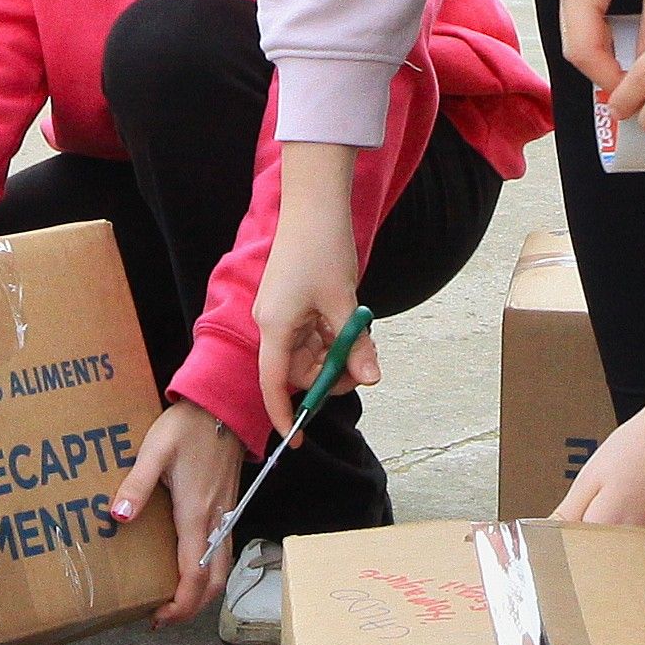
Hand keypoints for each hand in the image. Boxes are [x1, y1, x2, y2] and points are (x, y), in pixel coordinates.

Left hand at [105, 400, 246, 626]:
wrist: (223, 407)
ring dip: (203, 591)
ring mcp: (226, 514)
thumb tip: (118, 516)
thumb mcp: (155, 450)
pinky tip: (191, 567)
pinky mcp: (227, 507)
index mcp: (196, 514)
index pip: (195, 575)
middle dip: (193, 607)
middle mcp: (216, 520)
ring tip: (175, 599)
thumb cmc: (188, 426)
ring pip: (223, 568)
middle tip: (164, 617)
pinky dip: (210, 571)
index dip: (181, 604)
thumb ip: (136, 485)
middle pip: (215, 581)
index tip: (160, 617)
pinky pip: (224, 551)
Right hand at [256, 145, 380, 434]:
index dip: (284, 414)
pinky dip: (332, 338)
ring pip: (308, 354)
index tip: (298, 440)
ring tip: (361, 336)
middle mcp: (273, 323)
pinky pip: (312, 335)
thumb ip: (355, 344)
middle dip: (328, 377)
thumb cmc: (323, 248)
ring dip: (335, 355)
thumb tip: (371, 378)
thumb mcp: (345, 303)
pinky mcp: (293, 303)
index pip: (273, 384)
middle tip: (363, 368)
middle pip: (296, 371)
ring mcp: (283, 313)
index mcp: (275, 326)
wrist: (315, 204)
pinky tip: (350, 324)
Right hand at [550, 0, 644, 90]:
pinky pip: (586, 17)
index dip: (609, 79)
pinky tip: (632, 49)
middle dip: (606, 72)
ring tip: (639, 76)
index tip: (639, 99)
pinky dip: (607, 37)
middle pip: (576, 44)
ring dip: (606, 56)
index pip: (584, 48)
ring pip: (580, 33)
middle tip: (640, 95)